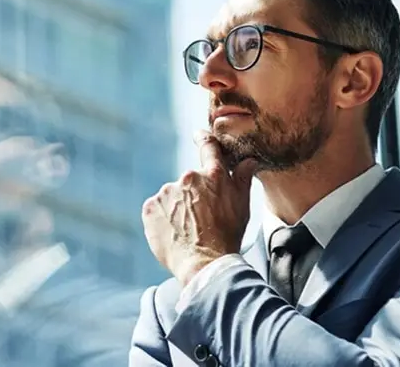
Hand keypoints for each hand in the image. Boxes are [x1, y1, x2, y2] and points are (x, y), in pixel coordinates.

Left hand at [142, 131, 257, 285]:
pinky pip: (156, 209)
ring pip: (172, 196)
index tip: (198, 135)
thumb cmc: (227, 237)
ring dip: (177, 208)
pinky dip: (162, 218)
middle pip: (189, 181)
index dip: (203, 139)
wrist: (204, 264)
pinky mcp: (150, 207)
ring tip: (188, 230)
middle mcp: (188, 178)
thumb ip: (242, 179)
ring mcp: (166, 192)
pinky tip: (174, 233)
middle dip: (193, 196)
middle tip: (201, 219)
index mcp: (213, 175)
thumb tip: (249, 160)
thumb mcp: (242, 207)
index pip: (208, 148)